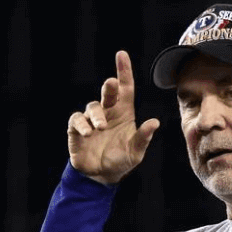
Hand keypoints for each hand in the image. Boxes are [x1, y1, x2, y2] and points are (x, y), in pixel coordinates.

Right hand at [68, 51, 159, 184]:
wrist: (100, 177)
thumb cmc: (120, 161)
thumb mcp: (135, 152)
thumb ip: (143, 138)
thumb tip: (155, 122)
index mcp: (123, 113)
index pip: (125, 88)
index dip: (124, 71)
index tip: (121, 55)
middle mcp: (107, 112)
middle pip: (108, 92)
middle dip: (109, 86)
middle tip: (111, 83)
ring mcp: (91, 120)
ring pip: (92, 106)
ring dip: (97, 115)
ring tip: (100, 128)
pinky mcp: (77, 129)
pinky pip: (77, 120)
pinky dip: (82, 124)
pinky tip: (89, 133)